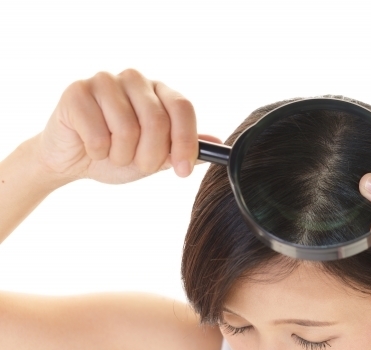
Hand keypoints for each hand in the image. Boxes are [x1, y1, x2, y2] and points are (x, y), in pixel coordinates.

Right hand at [33, 69, 220, 184]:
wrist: (74, 160)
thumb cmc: (119, 154)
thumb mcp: (157, 157)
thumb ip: (183, 150)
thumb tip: (216, 143)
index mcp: (159, 91)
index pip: (182, 108)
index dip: (185, 141)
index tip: (183, 171)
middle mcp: (135, 79)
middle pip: (157, 120)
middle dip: (150, 155)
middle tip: (140, 165)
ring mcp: (104, 80)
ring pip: (127, 128)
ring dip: (121, 155)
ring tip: (113, 153)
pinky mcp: (77, 91)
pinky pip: (97, 133)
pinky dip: (98, 152)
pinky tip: (92, 147)